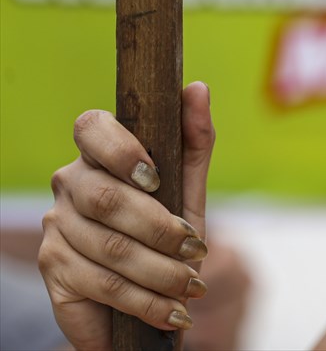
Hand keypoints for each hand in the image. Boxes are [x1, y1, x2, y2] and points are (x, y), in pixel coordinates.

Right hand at [38, 82, 215, 348]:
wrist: (154, 295)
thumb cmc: (171, 230)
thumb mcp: (189, 187)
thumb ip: (194, 139)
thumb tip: (197, 87)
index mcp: (100, 152)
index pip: (91, 127)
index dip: (120, 149)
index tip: (155, 177)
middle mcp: (70, 183)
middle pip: (106, 197)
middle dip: (159, 228)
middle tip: (196, 249)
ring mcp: (57, 226)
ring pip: (109, 247)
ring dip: (160, 272)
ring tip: (192, 284)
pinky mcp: (54, 269)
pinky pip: (102, 284)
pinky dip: (146, 302)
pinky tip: (172, 311)